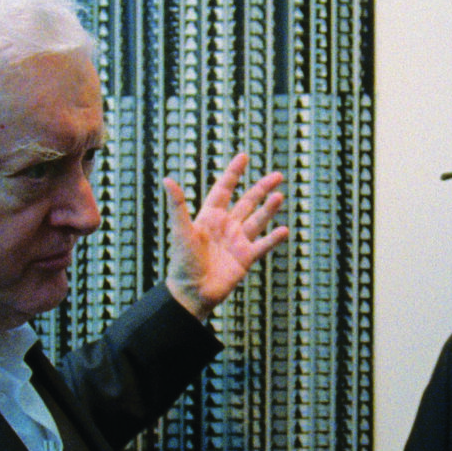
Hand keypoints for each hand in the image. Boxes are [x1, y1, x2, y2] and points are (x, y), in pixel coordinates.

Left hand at [164, 153, 289, 320]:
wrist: (192, 293)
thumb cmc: (183, 263)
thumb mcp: (181, 231)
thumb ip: (178, 205)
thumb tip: (167, 180)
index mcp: (210, 217)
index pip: (224, 189)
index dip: (233, 173)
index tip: (243, 157)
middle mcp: (226, 226)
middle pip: (247, 202)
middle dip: (261, 188)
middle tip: (277, 175)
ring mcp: (237, 242)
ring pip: (257, 220)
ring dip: (269, 208)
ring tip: (280, 195)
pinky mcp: (246, 259)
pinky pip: (263, 246)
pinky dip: (273, 238)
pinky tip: (284, 229)